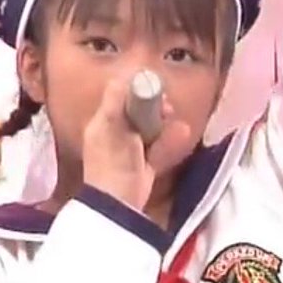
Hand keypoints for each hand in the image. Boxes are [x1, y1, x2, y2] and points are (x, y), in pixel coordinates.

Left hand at [81, 75, 194, 216]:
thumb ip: (117, 101)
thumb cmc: (114, 163)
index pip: (118, 97)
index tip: (154, 92)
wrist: (118, 206)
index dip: (137, 91)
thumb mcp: (112, 127)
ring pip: (149, 130)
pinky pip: (157, 149)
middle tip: (167, 110)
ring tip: (172, 121)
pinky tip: (181, 133)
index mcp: (101, 124)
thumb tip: (122, 75)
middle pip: (137, 112)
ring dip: (163, 124)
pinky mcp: (142, 167)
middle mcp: (113, 135)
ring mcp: (129, 152)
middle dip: (155, 108)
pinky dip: (168, 143)